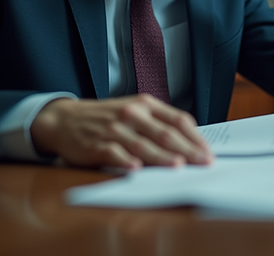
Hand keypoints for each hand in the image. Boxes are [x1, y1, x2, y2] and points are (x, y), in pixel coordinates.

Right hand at [29, 95, 213, 169]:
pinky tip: (136, 169)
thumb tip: (189, 144)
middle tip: (203, 163)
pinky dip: (126, 161)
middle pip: (164, 133)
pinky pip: (114, 153)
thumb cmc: (106, 118)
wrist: (65, 119)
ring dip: (161, 157)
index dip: (195, 137)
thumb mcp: (133, 111)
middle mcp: (132, 114)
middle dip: (187, 150)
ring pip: (143, 145)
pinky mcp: (97, 144)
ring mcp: (114, 129)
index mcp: (145, 104)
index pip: (177, 119)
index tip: (208, 152)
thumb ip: (157, 123)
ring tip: (178, 166)